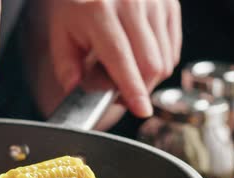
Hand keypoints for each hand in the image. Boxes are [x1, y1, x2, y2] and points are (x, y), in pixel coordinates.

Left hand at [48, 0, 181, 117]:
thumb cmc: (77, 7)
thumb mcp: (61, 33)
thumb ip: (65, 65)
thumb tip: (73, 89)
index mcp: (99, 11)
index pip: (120, 58)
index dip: (132, 88)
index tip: (140, 109)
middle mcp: (131, 2)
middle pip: (150, 64)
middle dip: (139, 90)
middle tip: (118, 93)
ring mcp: (154, 1)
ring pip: (164, 59)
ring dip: (148, 78)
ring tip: (124, 71)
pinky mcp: (170, 4)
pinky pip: (172, 49)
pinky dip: (158, 63)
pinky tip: (139, 58)